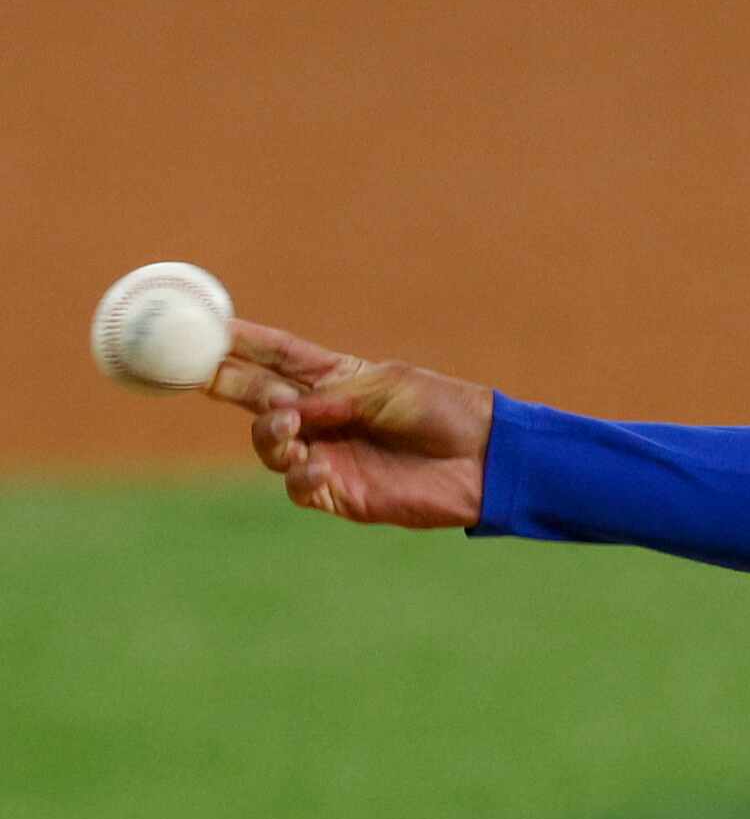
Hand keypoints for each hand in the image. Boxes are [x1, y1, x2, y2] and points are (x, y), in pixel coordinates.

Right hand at [205, 320, 493, 528]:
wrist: (484, 458)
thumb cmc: (444, 410)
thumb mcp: (388, 388)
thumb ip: (333, 398)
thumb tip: (280, 412)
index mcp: (336, 379)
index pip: (276, 355)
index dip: (239, 342)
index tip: (202, 326)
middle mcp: (322, 416)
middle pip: (255, 397)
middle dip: (222, 383)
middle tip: (197, 374)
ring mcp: (327, 454)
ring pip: (267, 444)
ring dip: (269, 435)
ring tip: (290, 428)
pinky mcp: (339, 492)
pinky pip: (297, 485)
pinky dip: (298, 474)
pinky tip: (316, 465)